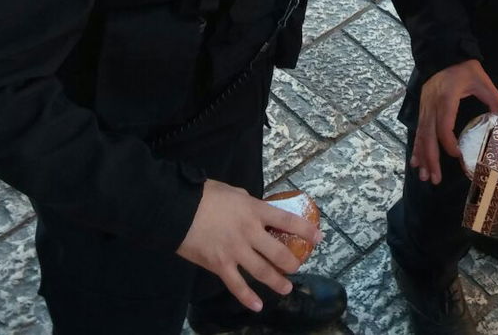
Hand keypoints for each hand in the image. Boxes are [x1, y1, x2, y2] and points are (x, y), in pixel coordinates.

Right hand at [176, 179, 320, 312]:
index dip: (306, 230)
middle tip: (297, 267)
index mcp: (255, 211)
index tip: (319, 237)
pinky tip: (256, 305)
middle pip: (279, 252)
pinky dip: (247, 297)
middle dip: (292, 262)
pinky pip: (236, 285)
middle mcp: (250, 232)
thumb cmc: (205, 195)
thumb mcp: (234, 192)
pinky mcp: (219, 265)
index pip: (288, 221)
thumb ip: (249, 204)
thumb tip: (258, 211)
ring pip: (262, 271)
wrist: (177, 209)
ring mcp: (236, 251)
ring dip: (277, 282)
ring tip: (286, 289)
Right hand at [412, 59, 497, 184]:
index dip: (448, 143)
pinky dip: (416, 147)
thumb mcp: (481, 80)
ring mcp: (425, 108)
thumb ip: (493, 98)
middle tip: (435, 179)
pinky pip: (418, 132)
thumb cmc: (463, 68)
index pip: (443, 126)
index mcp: (446, 99)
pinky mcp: (422, 109)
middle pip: (428, 137)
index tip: (458, 155)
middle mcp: (432, 106)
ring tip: (424, 176)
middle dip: (431, 159)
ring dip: (422, 157)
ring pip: (421, 136)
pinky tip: (415, 162)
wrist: (443, 53)